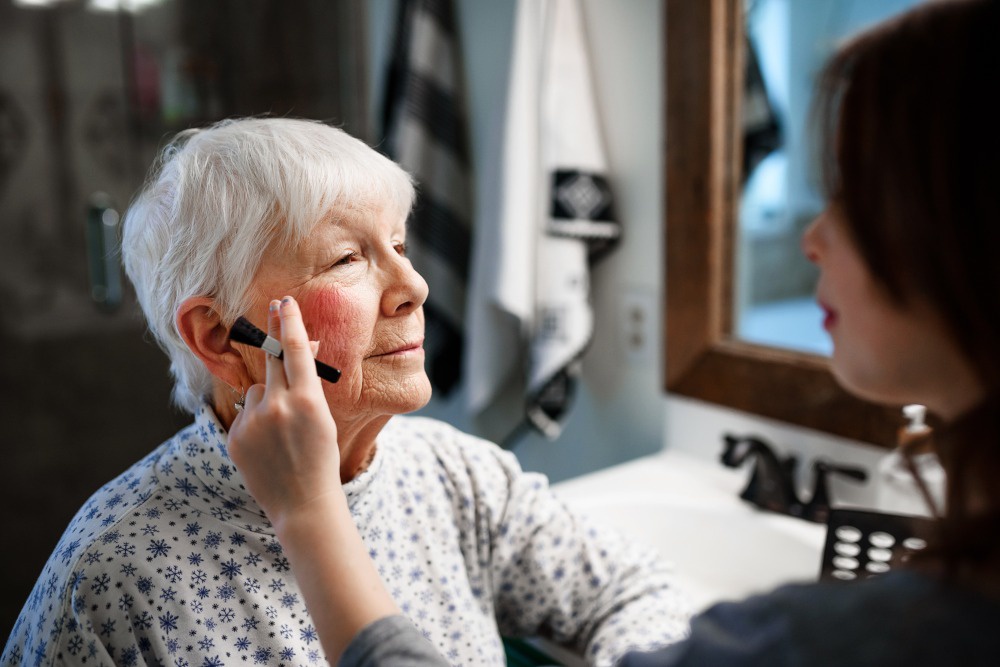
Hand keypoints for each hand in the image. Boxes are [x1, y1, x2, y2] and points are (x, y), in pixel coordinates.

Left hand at [227, 296, 342, 530]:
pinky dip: (255, 421)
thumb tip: (302, 349)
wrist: (303, 503)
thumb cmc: (320, 458)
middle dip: (274, 334)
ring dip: (268, 398)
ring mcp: (253, 422)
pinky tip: (268, 444)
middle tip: (274, 310)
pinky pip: (245, 413)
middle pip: (272, 359)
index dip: (289, 322)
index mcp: (307, 400)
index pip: (295, 350)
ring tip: (281, 430)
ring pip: (257, 390)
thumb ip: (308, 384)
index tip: (285, 301)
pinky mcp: (235, 437)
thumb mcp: (323, 417)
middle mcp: (277, 406)